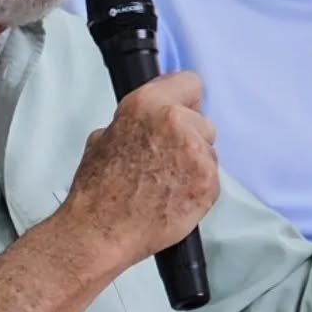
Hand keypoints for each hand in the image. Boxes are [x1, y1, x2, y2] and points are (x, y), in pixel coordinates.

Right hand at [59, 72, 218, 271]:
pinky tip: (175, 197)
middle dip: (189, 137)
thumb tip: (149, 121)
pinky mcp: (208, 182)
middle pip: (201, 120)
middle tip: (167, 159)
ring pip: (208, 150)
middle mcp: (174, 121)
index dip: (184, 101)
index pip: (189, 82)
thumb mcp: (104, 137)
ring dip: (195, 164)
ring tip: (167, 182)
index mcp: (146, 103)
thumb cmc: (99, 190)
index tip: (182, 111)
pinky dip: (199, 188)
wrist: (102, 230)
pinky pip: (212, 178)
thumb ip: (135, 121)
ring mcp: (195, 152)